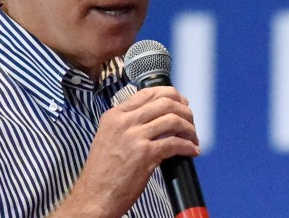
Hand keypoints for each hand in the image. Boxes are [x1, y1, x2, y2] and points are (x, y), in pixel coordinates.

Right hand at [50, 86, 199, 217]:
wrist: (95, 195)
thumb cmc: (103, 172)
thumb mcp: (108, 136)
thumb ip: (127, 123)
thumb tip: (156, 117)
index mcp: (114, 115)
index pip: (148, 93)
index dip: (170, 95)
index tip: (181, 103)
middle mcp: (124, 122)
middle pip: (164, 103)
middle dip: (184, 110)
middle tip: (190, 120)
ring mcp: (135, 137)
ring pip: (172, 120)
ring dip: (189, 128)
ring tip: (193, 137)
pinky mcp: (145, 154)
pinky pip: (175, 143)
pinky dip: (188, 146)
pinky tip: (192, 151)